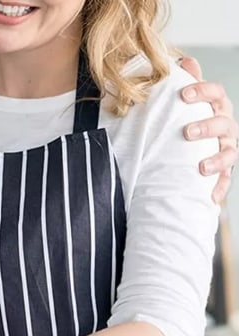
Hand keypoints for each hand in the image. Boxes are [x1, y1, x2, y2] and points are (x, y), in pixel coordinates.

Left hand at [179, 56, 237, 203]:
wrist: (187, 148)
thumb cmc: (185, 120)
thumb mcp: (184, 103)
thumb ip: (185, 82)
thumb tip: (183, 61)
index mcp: (216, 107)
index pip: (216, 94)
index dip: (203, 91)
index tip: (185, 95)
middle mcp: (226, 127)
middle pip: (223, 123)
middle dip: (207, 126)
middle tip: (187, 132)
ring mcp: (227, 149)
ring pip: (229, 153)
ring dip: (217, 160)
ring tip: (202, 167)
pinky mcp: (223, 171)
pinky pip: (225, 180)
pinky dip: (219, 188)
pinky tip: (211, 198)